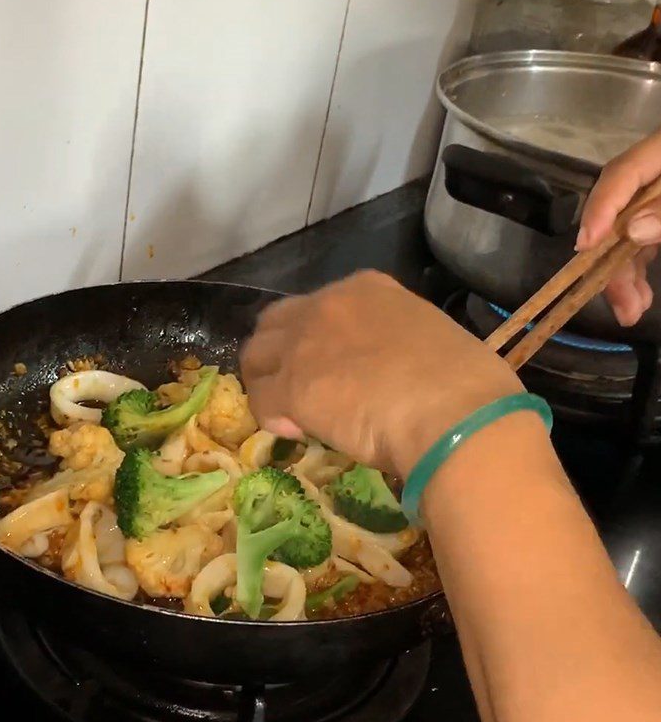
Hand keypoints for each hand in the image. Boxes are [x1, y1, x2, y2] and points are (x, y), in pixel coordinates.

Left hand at [240, 271, 523, 477]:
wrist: (456, 415)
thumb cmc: (466, 383)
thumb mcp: (431, 338)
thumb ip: (397, 343)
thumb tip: (394, 372)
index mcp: (368, 289)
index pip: (321, 305)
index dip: (318, 338)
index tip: (333, 367)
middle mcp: (328, 304)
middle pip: (276, 323)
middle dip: (278, 352)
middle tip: (295, 385)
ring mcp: (304, 343)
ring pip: (256, 357)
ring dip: (266, 381)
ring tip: (289, 412)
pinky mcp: (292, 385)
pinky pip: (261, 400)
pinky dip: (273, 418)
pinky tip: (298, 433)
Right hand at [576, 128, 660, 325]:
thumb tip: (631, 231)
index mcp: (660, 151)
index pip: (619, 176)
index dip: (600, 210)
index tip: (584, 248)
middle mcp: (654, 174)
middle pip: (620, 215)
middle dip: (614, 261)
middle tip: (617, 303)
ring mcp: (659, 196)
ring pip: (631, 235)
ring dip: (626, 275)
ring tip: (630, 313)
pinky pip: (647, 241)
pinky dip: (640, 269)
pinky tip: (640, 297)